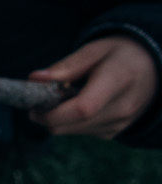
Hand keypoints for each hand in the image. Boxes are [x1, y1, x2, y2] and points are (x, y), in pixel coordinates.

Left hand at [29, 35, 158, 137]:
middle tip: (39, 100)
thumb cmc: (119, 55)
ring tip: (63, 97)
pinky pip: (81, 133)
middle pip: (71, 124)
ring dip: (58, 119)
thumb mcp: (95, 50)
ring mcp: (120, 123)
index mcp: (118, 80)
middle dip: (47, 116)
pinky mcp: (115, 132)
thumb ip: (66, 66)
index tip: (34, 106)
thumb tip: (34, 79)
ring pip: (72, 131)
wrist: (153, 68)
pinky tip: (79, 104)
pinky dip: (71, 122)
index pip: (82, 109)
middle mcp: (122, 107)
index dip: (52, 112)